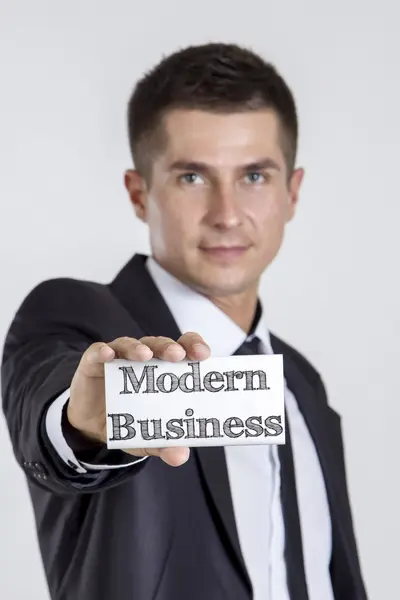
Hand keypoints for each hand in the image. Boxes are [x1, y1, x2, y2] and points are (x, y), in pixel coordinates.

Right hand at [68, 333, 210, 465]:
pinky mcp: (93, 362)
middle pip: (160, 344)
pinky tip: (107, 354)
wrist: (91, 428)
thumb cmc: (127, 421)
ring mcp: (118, 357)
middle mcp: (144, 358)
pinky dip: (103, 351)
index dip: (194, 346)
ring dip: (138, 348)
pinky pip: (97, 352)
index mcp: (164, 368)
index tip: (203, 355)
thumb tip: (180, 455)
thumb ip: (164, 444)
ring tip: (144, 355)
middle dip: (170, 347)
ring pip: (131, 345)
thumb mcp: (146, 437)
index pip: (183, 348)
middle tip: (178, 355)